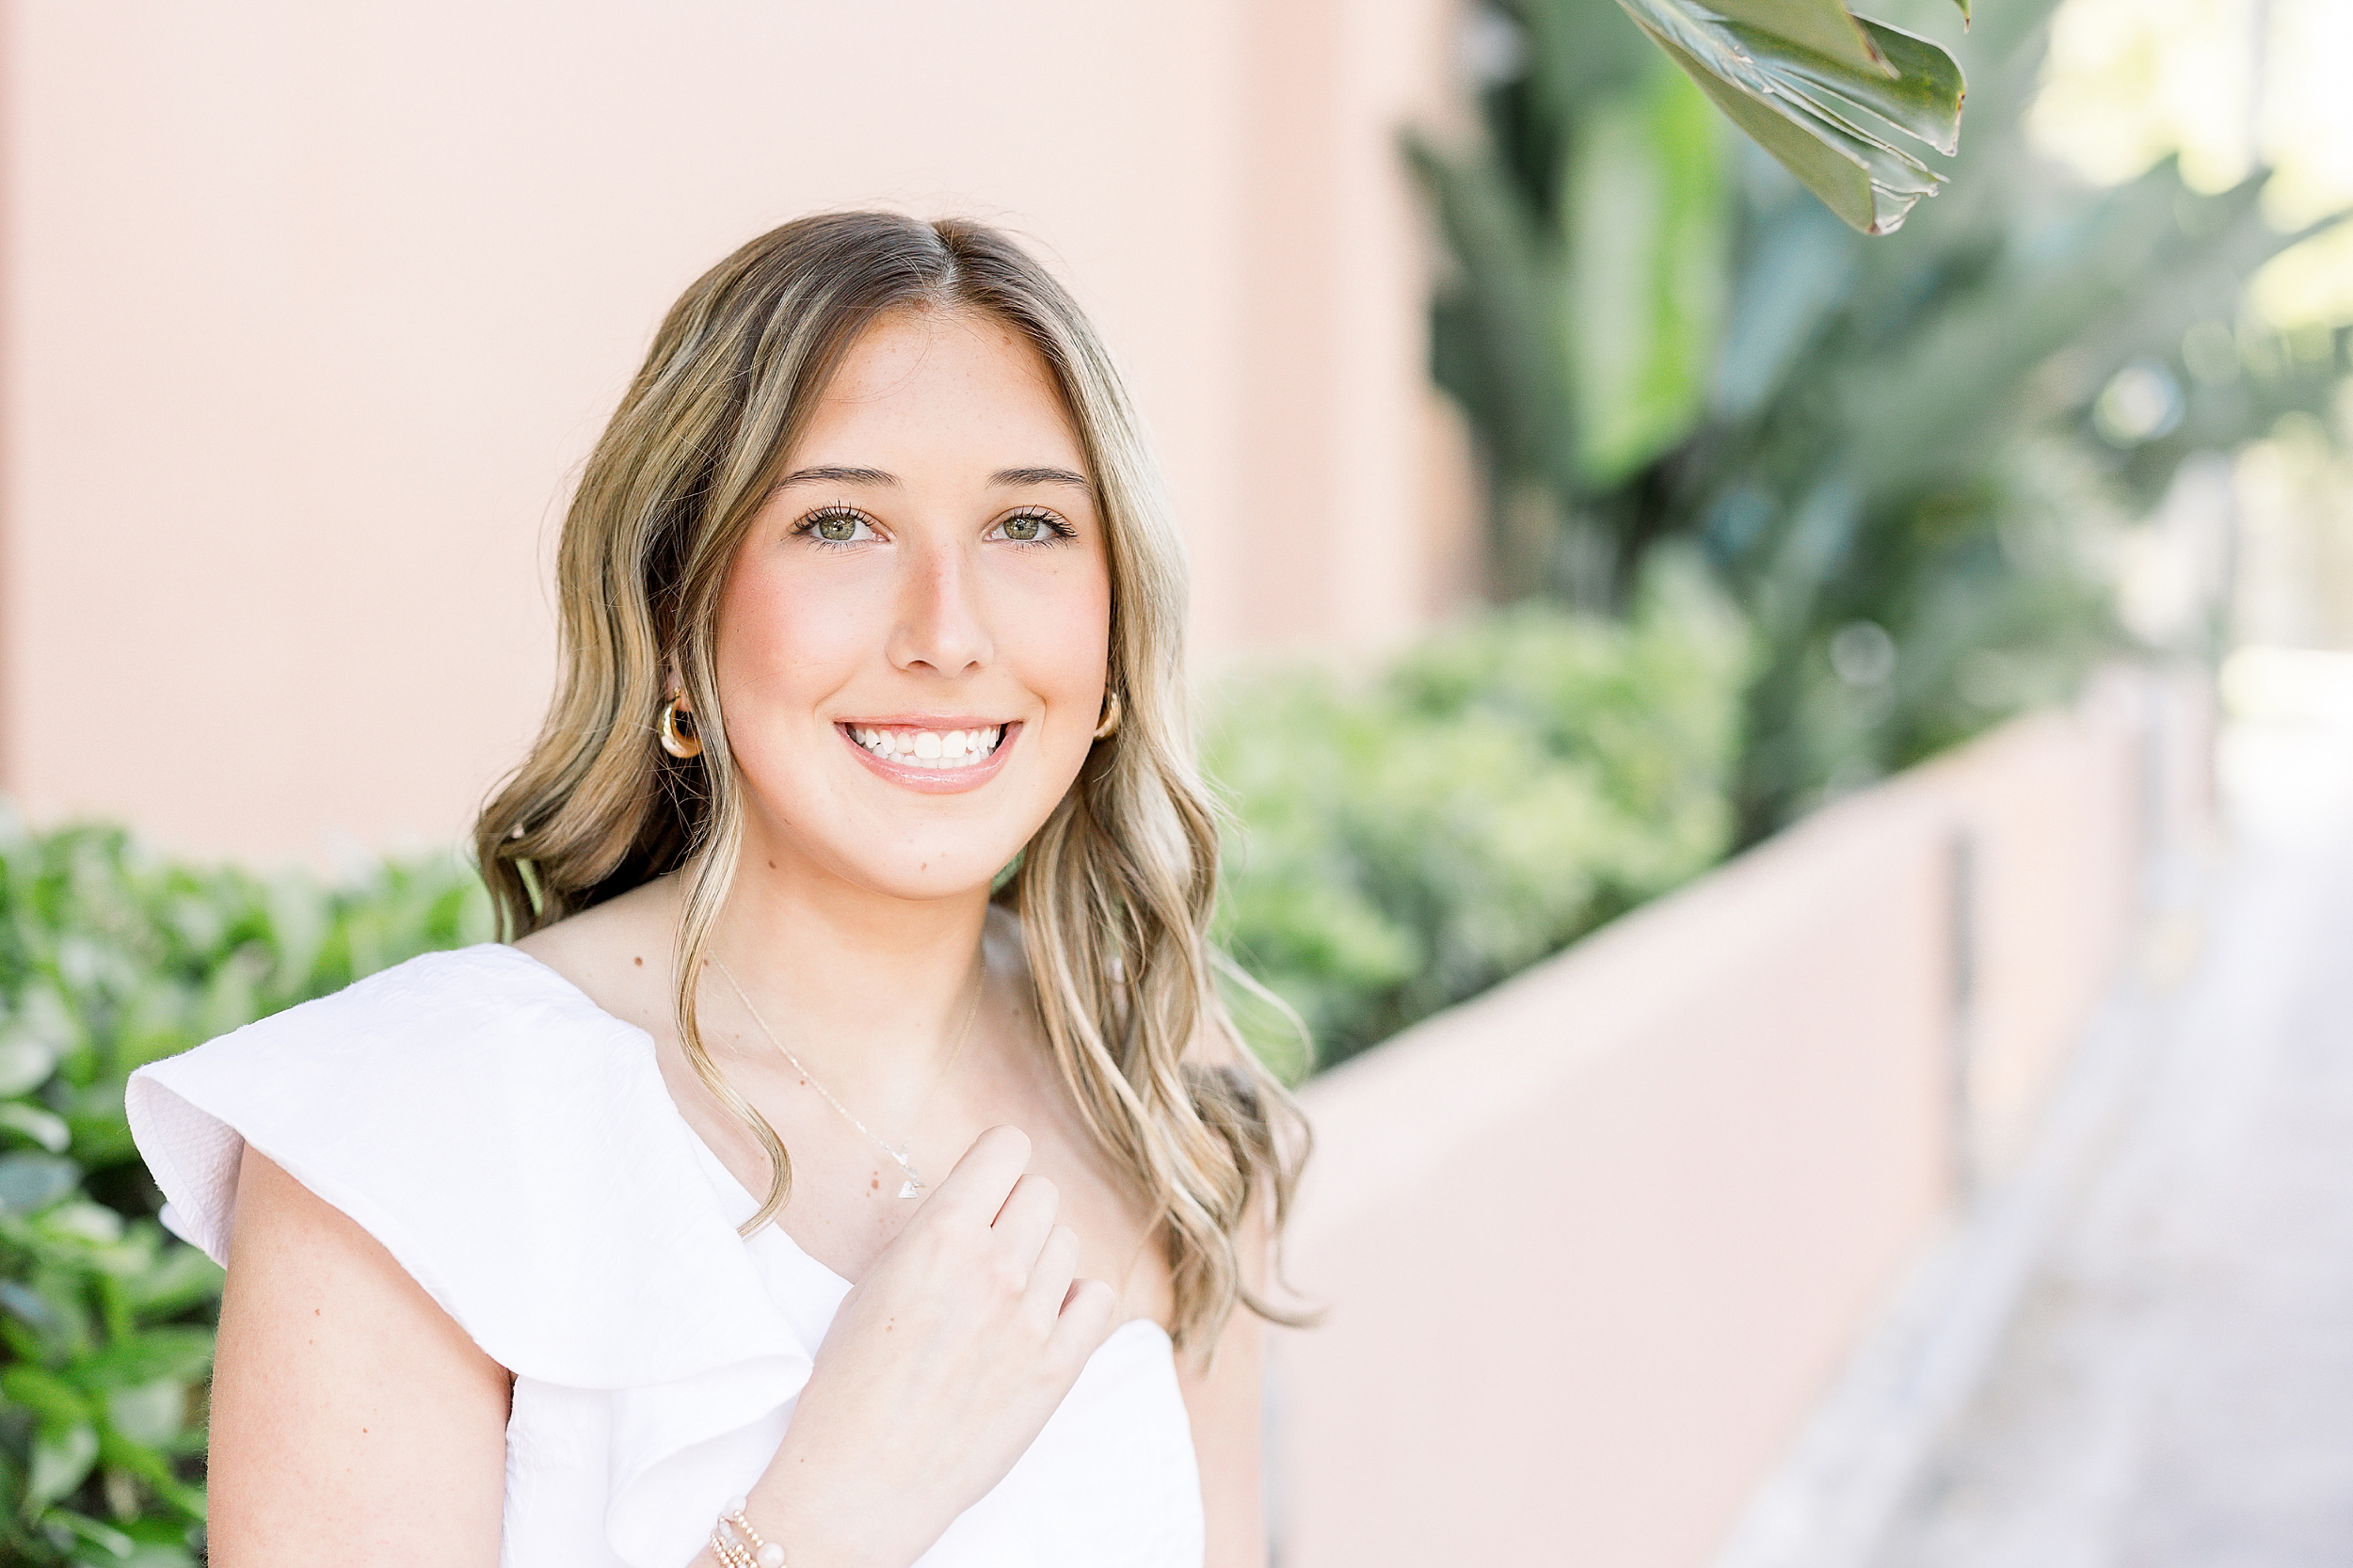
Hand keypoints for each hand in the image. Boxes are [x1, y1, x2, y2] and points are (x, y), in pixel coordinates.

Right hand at [737, 1126, 1117, 1567]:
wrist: (864, 1476)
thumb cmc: (853, 1379)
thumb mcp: (877, 1278)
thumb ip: (936, 1229)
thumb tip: (978, 1198)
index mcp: (942, 1233)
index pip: (1008, 1146)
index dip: (996, 1165)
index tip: (987, 1187)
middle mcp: (997, 1265)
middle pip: (1042, 1193)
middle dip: (1016, 1214)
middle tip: (988, 1252)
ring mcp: (1034, 1316)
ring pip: (1068, 1243)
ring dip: (1042, 1260)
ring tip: (1003, 1300)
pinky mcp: (1059, 1365)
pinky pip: (1099, 1297)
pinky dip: (1076, 1303)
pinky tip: (1042, 1322)